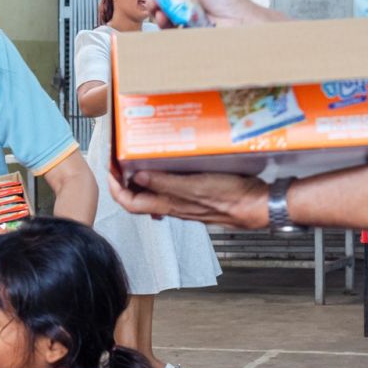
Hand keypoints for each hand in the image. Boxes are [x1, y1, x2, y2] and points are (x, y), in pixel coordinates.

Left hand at [109, 170, 270, 229]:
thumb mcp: (194, 187)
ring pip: (154, 194)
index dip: (115, 188)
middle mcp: (174, 206)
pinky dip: (162, 178)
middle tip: (119, 163)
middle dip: (124, 182)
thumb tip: (137, 177)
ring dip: (142, 179)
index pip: (130, 203)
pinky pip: (172, 190)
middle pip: (138, 199)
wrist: (258, 205)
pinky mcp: (197, 197)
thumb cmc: (231, 198)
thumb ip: (165, 184)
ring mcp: (185, 203)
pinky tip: (168, 167)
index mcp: (169, 204)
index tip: (110, 170)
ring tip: (137, 161)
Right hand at [147, 0, 280, 27]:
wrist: (241, 24)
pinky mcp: (185, 32)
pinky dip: (163, 24)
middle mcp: (186, 2)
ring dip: (157, 11)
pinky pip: (168, 30)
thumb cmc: (230, 1)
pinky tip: (165, 19)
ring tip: (159, 9)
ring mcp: (185, 18)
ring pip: (162, 15)